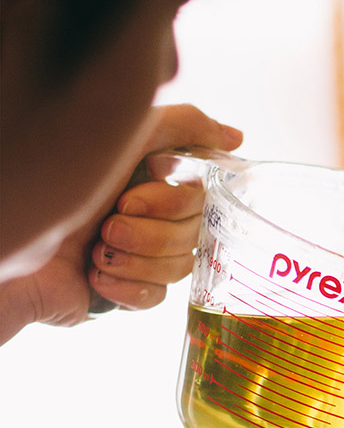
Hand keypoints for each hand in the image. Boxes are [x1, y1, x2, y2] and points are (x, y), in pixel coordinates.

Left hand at [0, 104, 241, 342]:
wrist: (9, 246)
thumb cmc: (51, 183)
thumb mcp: (121, 136)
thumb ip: (183, 127)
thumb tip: (236, 138)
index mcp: (146, 176)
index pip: (199, 197)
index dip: (170, 203)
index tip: (128, 197)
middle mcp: (146, 213)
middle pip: (193, 234)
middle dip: (149, 235)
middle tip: (106, 226)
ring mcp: (137, 254)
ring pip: (180, 268)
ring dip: (135, 262)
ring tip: (95, 253)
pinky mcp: (126, 290)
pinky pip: (158, 299)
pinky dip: (127, 289)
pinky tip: (95, 277)